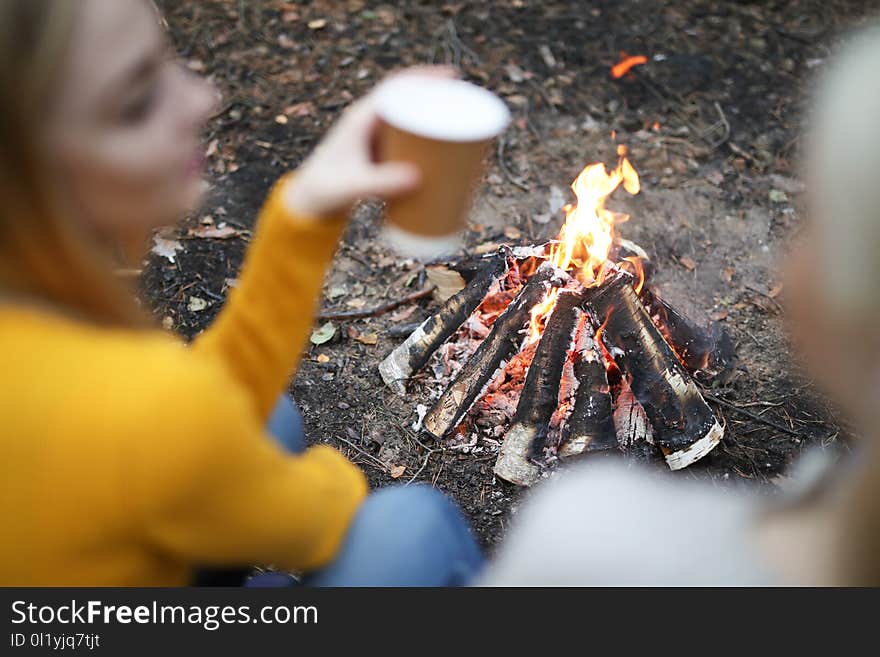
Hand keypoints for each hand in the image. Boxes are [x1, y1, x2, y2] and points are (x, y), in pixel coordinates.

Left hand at [283, 66, 454, 217]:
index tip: (452, 76)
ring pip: (410, 121)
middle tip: (468, 104)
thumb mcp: (353, 186)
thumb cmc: (325, 190)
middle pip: (409, 102)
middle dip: (438, 100)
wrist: (309, 203)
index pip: (395, 87)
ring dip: (435, 120)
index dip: (424, 78)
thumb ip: (380, 183)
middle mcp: (369, 123)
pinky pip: (408, 140)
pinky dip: (427, 142)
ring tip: (464, 126)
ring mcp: (375, 140)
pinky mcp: (380, 156)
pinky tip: (446, 150)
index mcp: (360, 118)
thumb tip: (417, 179)